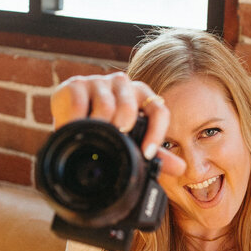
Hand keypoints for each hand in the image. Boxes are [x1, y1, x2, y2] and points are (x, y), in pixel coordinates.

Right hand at [50, 72, 186, 176]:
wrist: (69, 118)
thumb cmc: (106, 129)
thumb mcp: (131, 141)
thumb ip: (155, 154)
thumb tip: (182, 168)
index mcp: (142, 96)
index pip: (158, 111)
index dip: (155, 133)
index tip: (146, 154)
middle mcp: (123, 84)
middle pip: (130, 107)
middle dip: (124, 128)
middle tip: (116, 140)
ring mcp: (99, 82)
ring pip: (105, 105)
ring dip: (100, 125)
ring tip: (95, 136)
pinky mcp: (76, 84)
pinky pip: (79, 102)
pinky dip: (78, 120)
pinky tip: (75, 128)